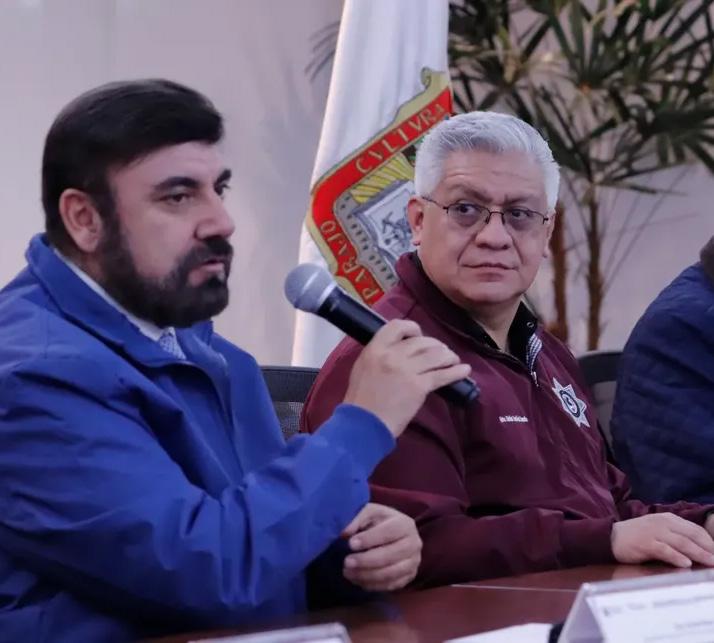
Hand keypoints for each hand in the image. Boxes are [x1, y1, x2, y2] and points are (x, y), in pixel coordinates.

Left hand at [341, 503, 421, 591]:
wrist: (391, 535)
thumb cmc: (377, 522)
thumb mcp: (368, 513)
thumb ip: (356, 519)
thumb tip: (345, 533)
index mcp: (405, 524)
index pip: (389, 532)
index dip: (370, 539)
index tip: (351, 544)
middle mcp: (414, 543)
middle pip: (391, 556)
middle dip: (366, 561)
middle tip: (346, 562)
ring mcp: (413, 562)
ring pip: (390, 573)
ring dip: (366, 575)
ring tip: (347, 572)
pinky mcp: (409, 577)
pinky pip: (390, 585)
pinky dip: (371, 585)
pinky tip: (356, 579)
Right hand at [343, 319, 470, 436]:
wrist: (363, 424)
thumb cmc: (360, 400)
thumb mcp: (362, 368)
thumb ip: (379, 356)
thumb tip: (398, 350)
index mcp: (375, 349)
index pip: (397, 326)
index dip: (413, 328)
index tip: (418, 336)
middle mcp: (392, 355)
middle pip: (421, 341)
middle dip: (435, 345)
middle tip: (440, 352)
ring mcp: (407, 370)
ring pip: (435, 354)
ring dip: (448, 355)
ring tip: (453, 360)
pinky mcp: (419, 386)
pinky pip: (442, 375)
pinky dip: (457, 372)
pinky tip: (464, 370)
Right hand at [611, 513, 713, 567]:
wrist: (610, 537)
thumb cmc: (637, 536)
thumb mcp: (658, 531)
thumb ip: (676, 536)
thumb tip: (699, 550)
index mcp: (668, 518)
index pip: (695, 530)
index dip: (709, 542)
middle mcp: (663, 522)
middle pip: (692, 536)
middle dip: (708, 549)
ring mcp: (654, 532)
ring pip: (681, 543)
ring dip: (699, 554)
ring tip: (711, 563)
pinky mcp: (645, 543)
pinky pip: (664, 550)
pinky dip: (676, 556)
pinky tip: (686, 563)